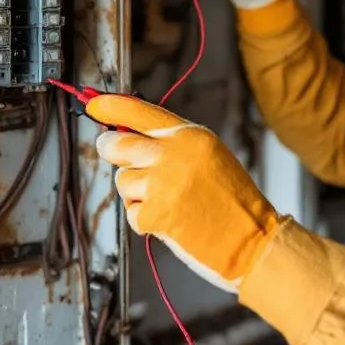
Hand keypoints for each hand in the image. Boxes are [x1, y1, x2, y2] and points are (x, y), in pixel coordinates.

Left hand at [88, 94, 286, 293]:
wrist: (252, 239)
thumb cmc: (231, 201)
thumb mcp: (209, 156)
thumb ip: (172, 144)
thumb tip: (126, 134)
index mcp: (191, 136)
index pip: (140, 111)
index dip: (111, 106)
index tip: (93, 104)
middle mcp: (175, 154)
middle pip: (118, 144)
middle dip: (112, 153)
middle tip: (125, 163)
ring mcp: (163, 183)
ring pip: (122, 181)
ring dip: (136, 194)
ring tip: (166, 201)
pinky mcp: (155, 213)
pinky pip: (131, 211)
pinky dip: (144, 220)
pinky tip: (168, 220)